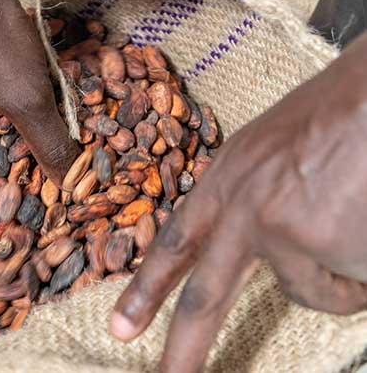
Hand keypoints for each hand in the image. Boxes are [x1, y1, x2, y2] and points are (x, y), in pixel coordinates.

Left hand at [109, 35, 366, 371]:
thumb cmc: (339, 113)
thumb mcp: (275, 149)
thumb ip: (255, 198)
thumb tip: (269, 255)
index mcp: (227, 180)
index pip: (175, 244)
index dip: (147, 289)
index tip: (121, 330)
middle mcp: (241, 208)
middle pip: (207, 297)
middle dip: (184, 351)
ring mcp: (278, 228)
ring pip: (311, 293)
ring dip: (342, 274)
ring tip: (355, 218)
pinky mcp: (319, 242)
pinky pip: (354, 284)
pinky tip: (366, 220)